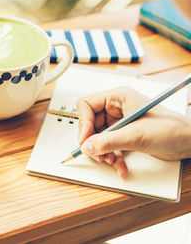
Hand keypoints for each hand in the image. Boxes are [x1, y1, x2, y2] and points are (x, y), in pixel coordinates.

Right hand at [76, 86, 190, 177]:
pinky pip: (108, 147)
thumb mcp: (136, 135)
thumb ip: (109, 141)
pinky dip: (112, 158)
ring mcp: (120, 123)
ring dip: (103, 153)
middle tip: (98, 154)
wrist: (190, 142)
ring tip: (112, 161)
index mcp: (118, 98)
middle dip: (94, 142)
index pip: (87, 105)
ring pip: (98, 138)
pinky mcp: (124, 136)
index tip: (86, 140)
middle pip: (90, 124)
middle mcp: (116, 108)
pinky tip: (121, 166)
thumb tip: (88, 146)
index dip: (84, 123)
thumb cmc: (172, 128)